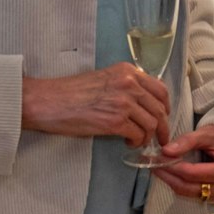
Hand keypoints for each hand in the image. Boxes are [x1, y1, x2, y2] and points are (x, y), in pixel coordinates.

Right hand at [20, 64, 169, 146]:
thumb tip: (142, 104)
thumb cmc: (70, 93)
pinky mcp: (115, 121)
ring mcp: (123, 102)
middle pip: (159, 109)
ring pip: (152, 124)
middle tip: (161, 138)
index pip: (160, 89)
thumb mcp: (104, 80)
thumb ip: (125, 87)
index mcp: (127, 71)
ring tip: (137, 140)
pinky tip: (127, 142)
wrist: (48, 101)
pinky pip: (138, 135)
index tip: (164, 117)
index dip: (165, 107)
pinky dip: (136, 142)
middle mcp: (129, 83)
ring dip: (147, 137)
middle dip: (163, 127)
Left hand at [151, 124, 213, 202]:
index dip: (173, 166)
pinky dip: (179, 185)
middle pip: (188, 187)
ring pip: (188, 194)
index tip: (157, 158)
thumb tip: (166, 151)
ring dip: (171, 182)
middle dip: (168, 176)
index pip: (193, 173)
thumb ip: (187, 141)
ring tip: (158, 168)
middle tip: (153, 164)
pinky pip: (191, 195)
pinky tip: (170, 175)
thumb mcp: (207, 133)